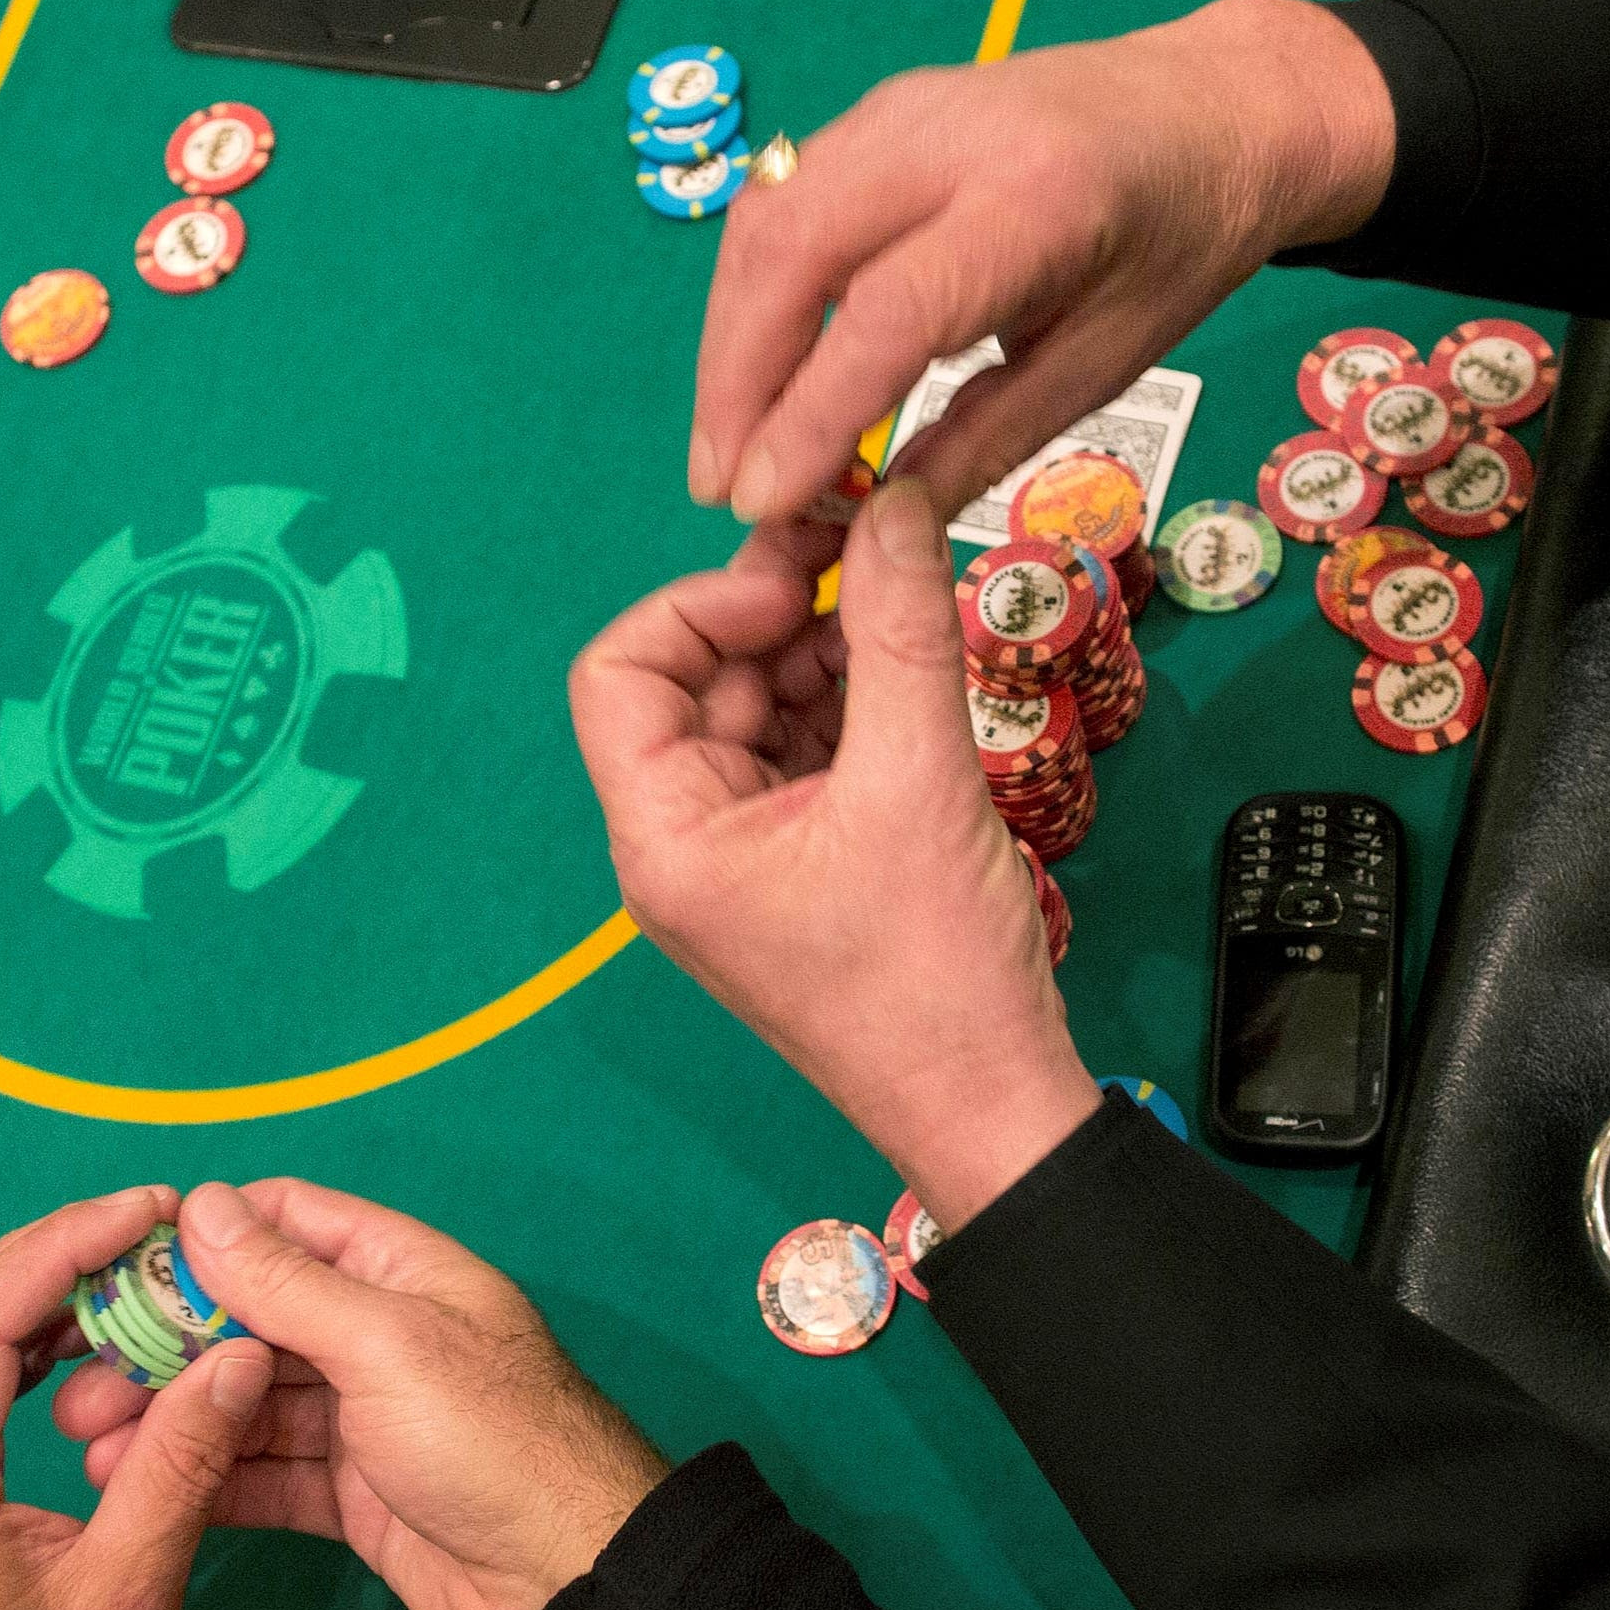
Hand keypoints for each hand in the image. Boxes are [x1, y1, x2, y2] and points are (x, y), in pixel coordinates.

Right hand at [58, 1181, 666, 1609]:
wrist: (569, 1584)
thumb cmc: (489, 1438)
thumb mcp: (387, 1345)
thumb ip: (288, 1283)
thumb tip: (203, 1206)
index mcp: (399, 1272)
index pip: (286, 1223)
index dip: (203, 1238)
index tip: (116, 1265)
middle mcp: (376, 1335)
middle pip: (253, 1319)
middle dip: (166, 1346)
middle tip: (77, 1379)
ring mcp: (363, 1418)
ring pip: (249, 1403)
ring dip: (173, 1419)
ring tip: (89, 1445)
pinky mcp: (352, 1494)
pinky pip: (267, 1472)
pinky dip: (207, 1478)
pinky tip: (138, 1490)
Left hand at [570, 480, 1096, 1227]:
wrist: (990, 1104)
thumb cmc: (932, 976)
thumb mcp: (918, 777)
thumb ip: (899, 630)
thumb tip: (889, 505)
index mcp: (665, 837)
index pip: (619, 673)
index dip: (698, 606)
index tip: (795, 584)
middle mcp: (683, 844)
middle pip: (693, 681)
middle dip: (777, 618)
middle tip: (868, 564)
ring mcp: (741, 857)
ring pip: (758, 710)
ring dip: (825, 655)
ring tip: (906, 622)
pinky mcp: (800, 864)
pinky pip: (803, 753)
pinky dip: (851, 705)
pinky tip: (913, 679)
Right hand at [691, 0, 1391, 535]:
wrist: (1216, 106)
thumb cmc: (1179, 244)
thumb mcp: (1108, 361)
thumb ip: (986, 438)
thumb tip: (876, 524)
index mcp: (1040, 200)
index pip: (889, 311)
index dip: (810, 413)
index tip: (761, 500)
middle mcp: (951, 135)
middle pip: (791, 249)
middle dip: (735, 379)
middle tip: (719, 484)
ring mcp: (900, 110)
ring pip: (765, 221)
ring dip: (728, 341)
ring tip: (728, 444)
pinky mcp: (874, 115)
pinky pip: (781, 203)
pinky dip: (751, 295)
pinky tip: (757, 371)